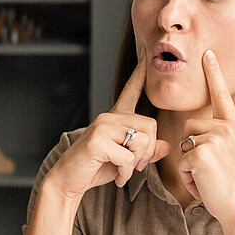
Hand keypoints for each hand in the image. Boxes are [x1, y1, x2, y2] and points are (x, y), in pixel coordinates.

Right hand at [45, 58, 171, 201]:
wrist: (67, 181)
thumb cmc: (95, 168)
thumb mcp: (125, 159)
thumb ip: (145, 151)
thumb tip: (166, 146)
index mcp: (115, 118)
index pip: (130, 90)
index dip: (140, 73)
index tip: (147, 53)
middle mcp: (108, 117)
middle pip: (150, 126)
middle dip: (148, 151)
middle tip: (135, 166)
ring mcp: (102, 127)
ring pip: (141, 141)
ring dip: (137, 164)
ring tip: (124, 171)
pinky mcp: (97, 142)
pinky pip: (128, 157)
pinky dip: (126, 172)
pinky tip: (117, 176)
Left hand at [177, 50, 234, 222]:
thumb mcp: (232, 156)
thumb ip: (218, 140)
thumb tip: (196, 137)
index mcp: (234, 128)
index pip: (221, 96)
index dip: (214, 73)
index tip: (207, 53)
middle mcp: (226, 129)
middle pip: (189, 126)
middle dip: (191, 150)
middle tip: (211, 171)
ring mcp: (214, 140)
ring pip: (183, 145)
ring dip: (189, 166)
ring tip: (209, 179)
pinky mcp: (201, 154)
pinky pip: (181, 162)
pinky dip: (188, 178)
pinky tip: (205, 185)